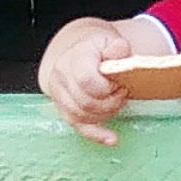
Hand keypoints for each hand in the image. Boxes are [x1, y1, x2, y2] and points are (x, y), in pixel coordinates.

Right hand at [39, 24, 132, 143]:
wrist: (81, 52)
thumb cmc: (100, 49)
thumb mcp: (111, 41)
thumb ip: (118, 48)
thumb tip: (120, 52)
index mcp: (75, 56)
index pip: (87, 80)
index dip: (107, 88)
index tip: (119, 84)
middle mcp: (61, 74)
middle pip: (85, 102)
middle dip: (110, 102)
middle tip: (122, 93)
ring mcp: (59, 93)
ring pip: (81, 116)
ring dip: (106, 114)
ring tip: (117, 101)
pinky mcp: (63, 108)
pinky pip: (78, 126)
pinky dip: (96, 134)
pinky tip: (112, 139)